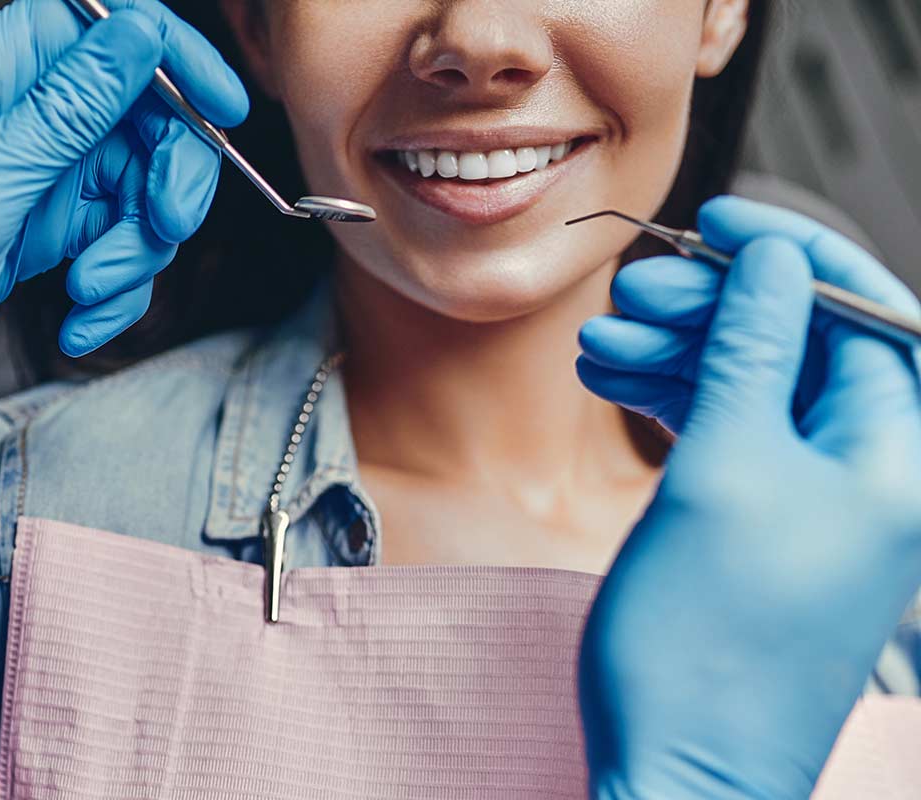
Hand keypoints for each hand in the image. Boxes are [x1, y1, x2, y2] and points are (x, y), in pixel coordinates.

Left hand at [0, 0, 247, 465]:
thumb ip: (69, 109)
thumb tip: (142, 35)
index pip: (103, 24)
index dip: (173, 56)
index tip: (222, 111)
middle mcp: (21, 114)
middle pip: (142, 115)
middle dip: (166, 179)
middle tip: (163, 228)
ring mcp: (39, 171)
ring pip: (139, 189)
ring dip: (134, 251)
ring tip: (88, 292)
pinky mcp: (48, 223)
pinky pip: (117, 241)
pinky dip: (114, 287)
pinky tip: (79, 321)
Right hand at [576, 196, 920, 798]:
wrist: (678, 769)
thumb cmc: (707, 641)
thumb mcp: (725, 471)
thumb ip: (751, 354)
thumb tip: (772, 262)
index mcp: (893, 456)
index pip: (860, 314)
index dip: (789, 255)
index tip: (718, 219)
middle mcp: (868, 473)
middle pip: (796, 346)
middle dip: (713, 309)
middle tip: (632, 292)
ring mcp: (814, 502)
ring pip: (750, 388)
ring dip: (676, 356)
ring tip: (596, 346)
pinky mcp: (763, 527)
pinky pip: (727, 437)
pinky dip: (672, 404)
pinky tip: (611, 385)